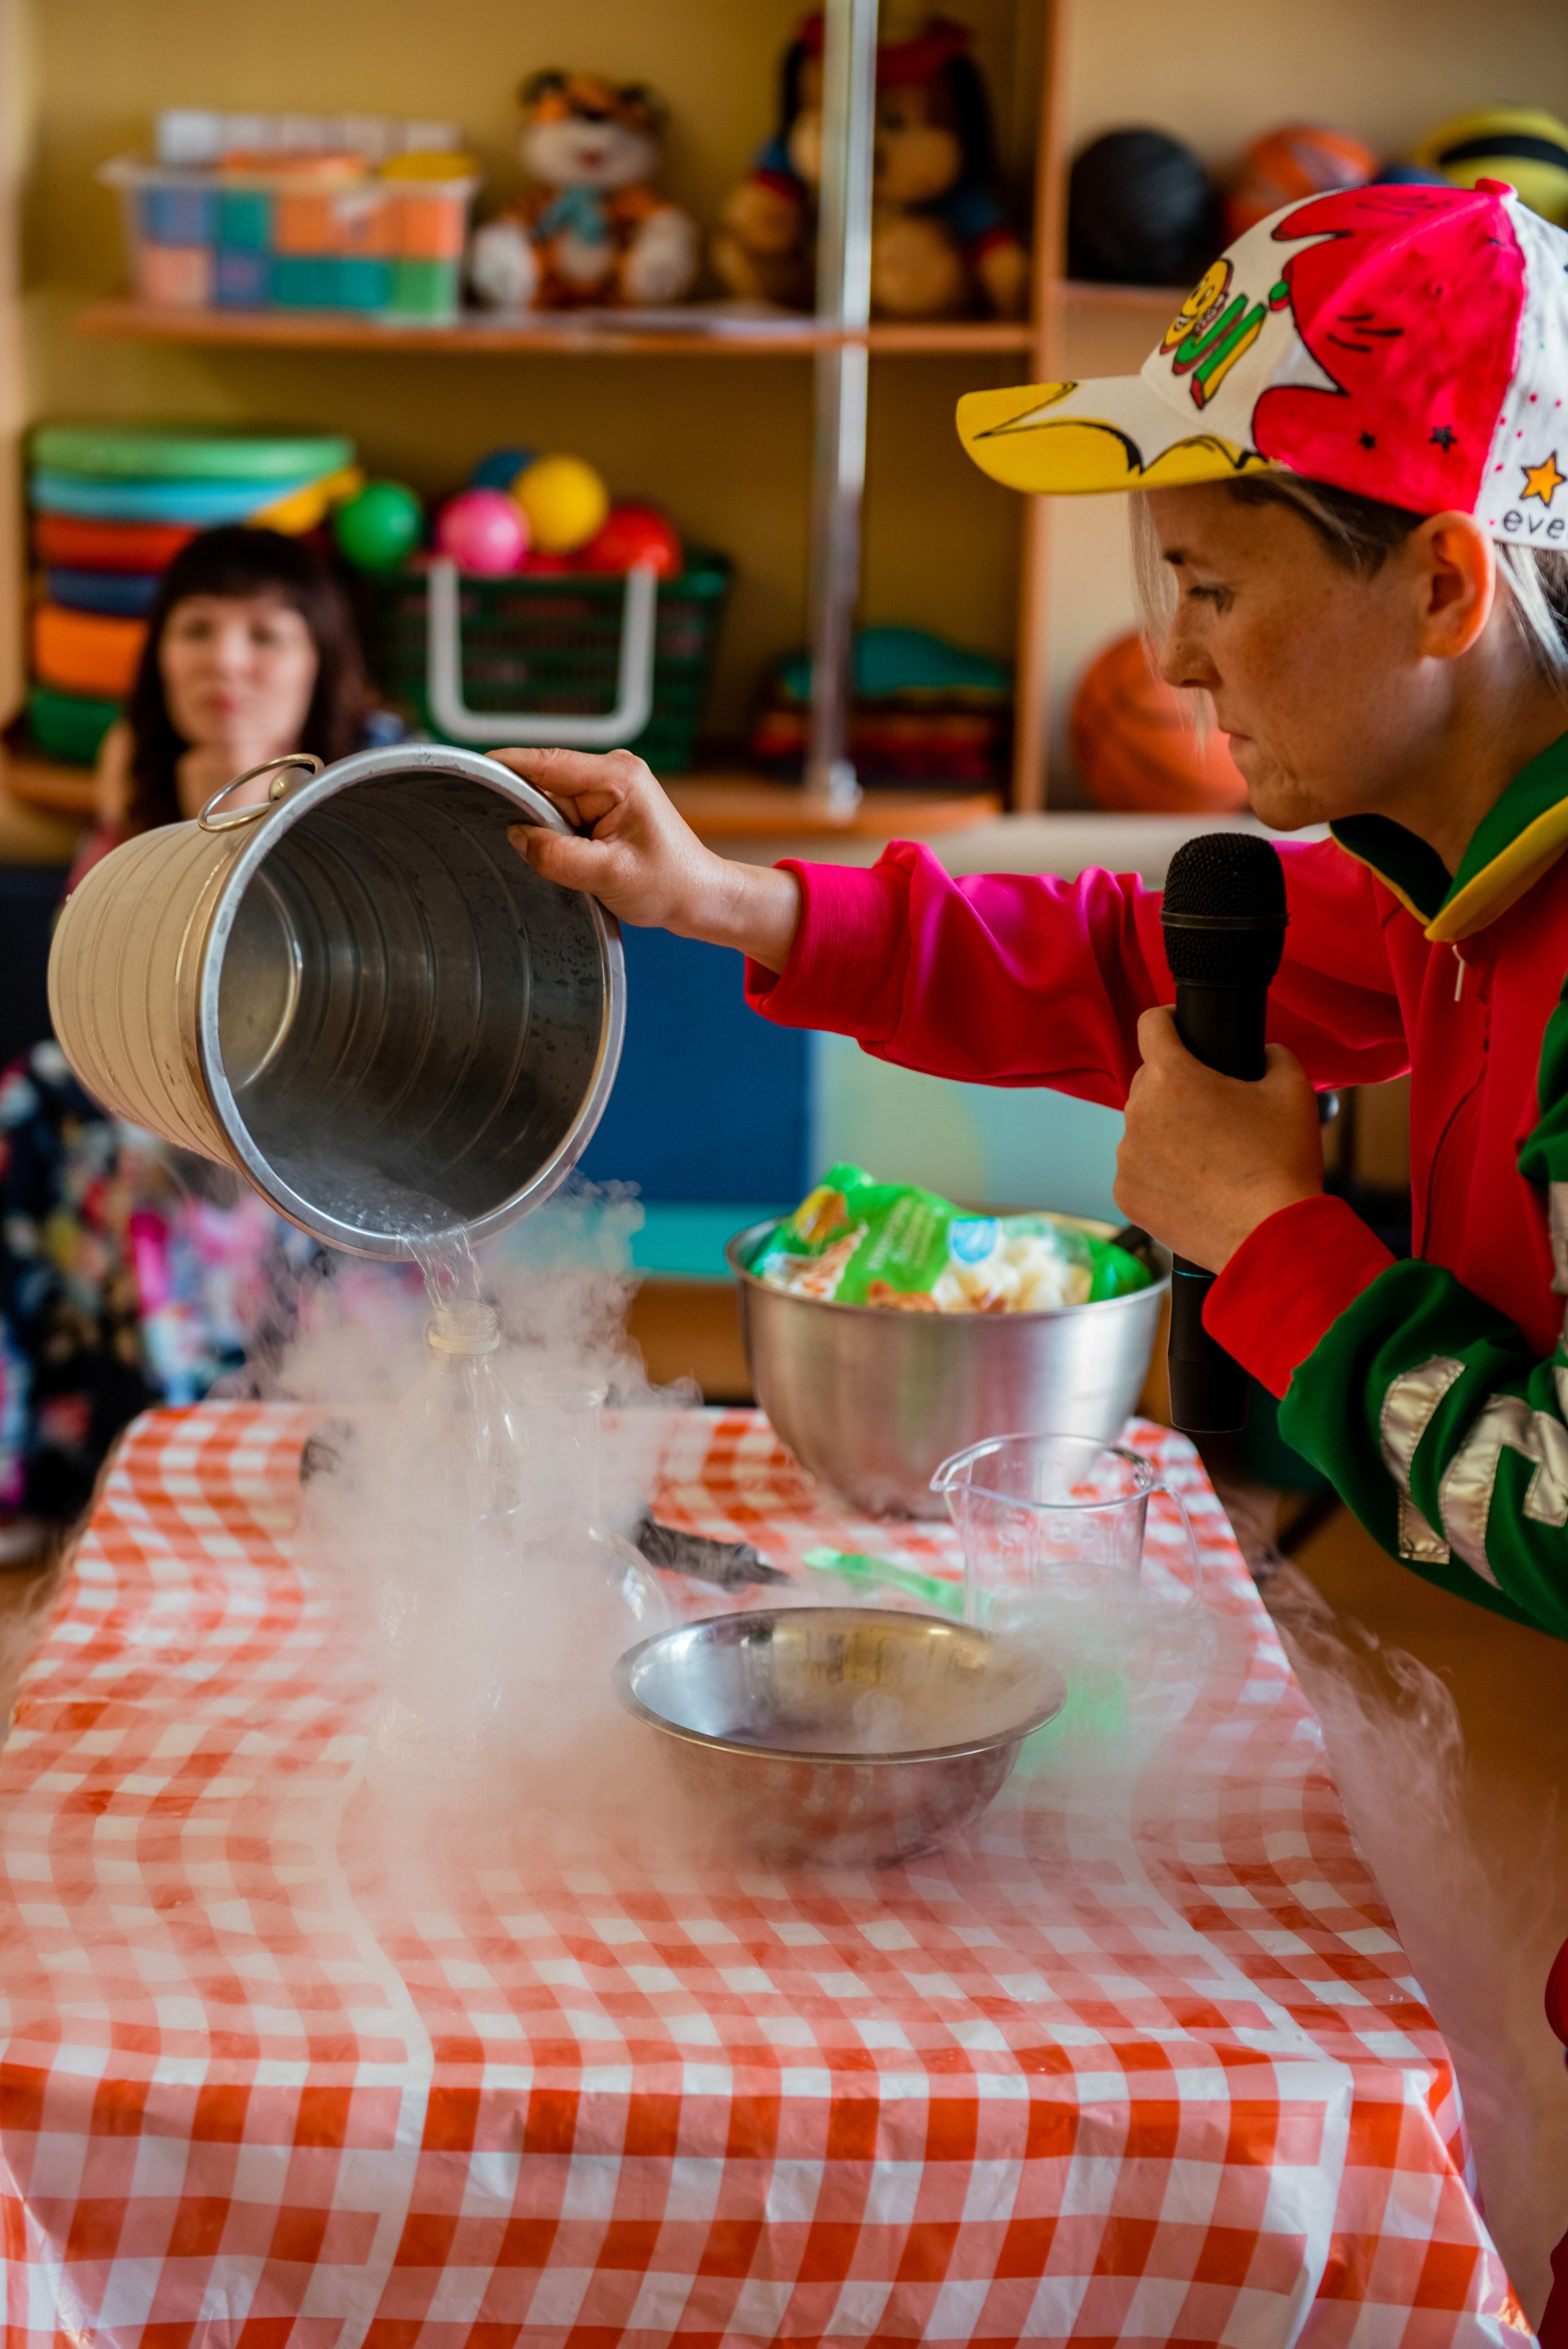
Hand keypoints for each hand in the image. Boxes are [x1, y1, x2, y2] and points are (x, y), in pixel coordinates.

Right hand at [496, 747, 801, 971]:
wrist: (700, 897)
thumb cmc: (669, 884)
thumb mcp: (608, 876)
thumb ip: (557, 856)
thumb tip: (516, 836)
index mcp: (617, 776)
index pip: (544, 762)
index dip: (503, 768)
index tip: (465, 775)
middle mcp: (611, 771)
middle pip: (542, 783)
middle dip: (528, 815)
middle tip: (527, 850)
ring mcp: (607, 786)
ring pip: (549, 802)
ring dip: (546, 831)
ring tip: (568, 861)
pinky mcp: (603, 804)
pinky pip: (562, 814)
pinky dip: (557, 835)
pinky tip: (567, 856)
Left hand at [1114, 1006, 1322, 1271]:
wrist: (1271, 1238)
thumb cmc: (1282, 1161)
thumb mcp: (1294, 1087)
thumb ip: (1273, 1054)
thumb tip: (1263, 1054)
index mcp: (1171, 1076)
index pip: (1151, 1024)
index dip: (1168, 1021)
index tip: (1181, 1030)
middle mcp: (1138, 1112)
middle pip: (1150, 1081)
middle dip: (1178, 1087)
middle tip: (1216, 1110)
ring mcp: (1126, 1157)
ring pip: (1144, 1128)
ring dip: (1168, 1132)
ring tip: (1211, 1156)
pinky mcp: (1125, 1195)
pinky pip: (1139, 1170)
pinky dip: (1160, 1173)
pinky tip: (1196, 1186)